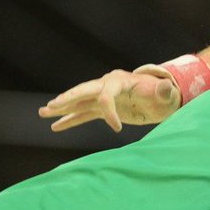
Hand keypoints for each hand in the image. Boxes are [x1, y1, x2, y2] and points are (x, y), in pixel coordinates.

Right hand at [37, 65, 181, 131]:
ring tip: (42, 112)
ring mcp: (104, 96)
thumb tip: (167, 87)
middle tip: (52, 105)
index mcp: (121, 81)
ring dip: (62, 108)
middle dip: (68, 98)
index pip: (106, 94)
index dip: (109, 111)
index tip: (117, 129)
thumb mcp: (166, 94)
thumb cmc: (164, 95)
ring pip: (79, 102)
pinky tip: (55, 126)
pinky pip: (83, 113)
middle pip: (84, 90)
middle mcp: (108, 85)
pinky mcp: (104, 108)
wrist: (163, 99)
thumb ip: (164, 90)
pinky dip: (70, 120)